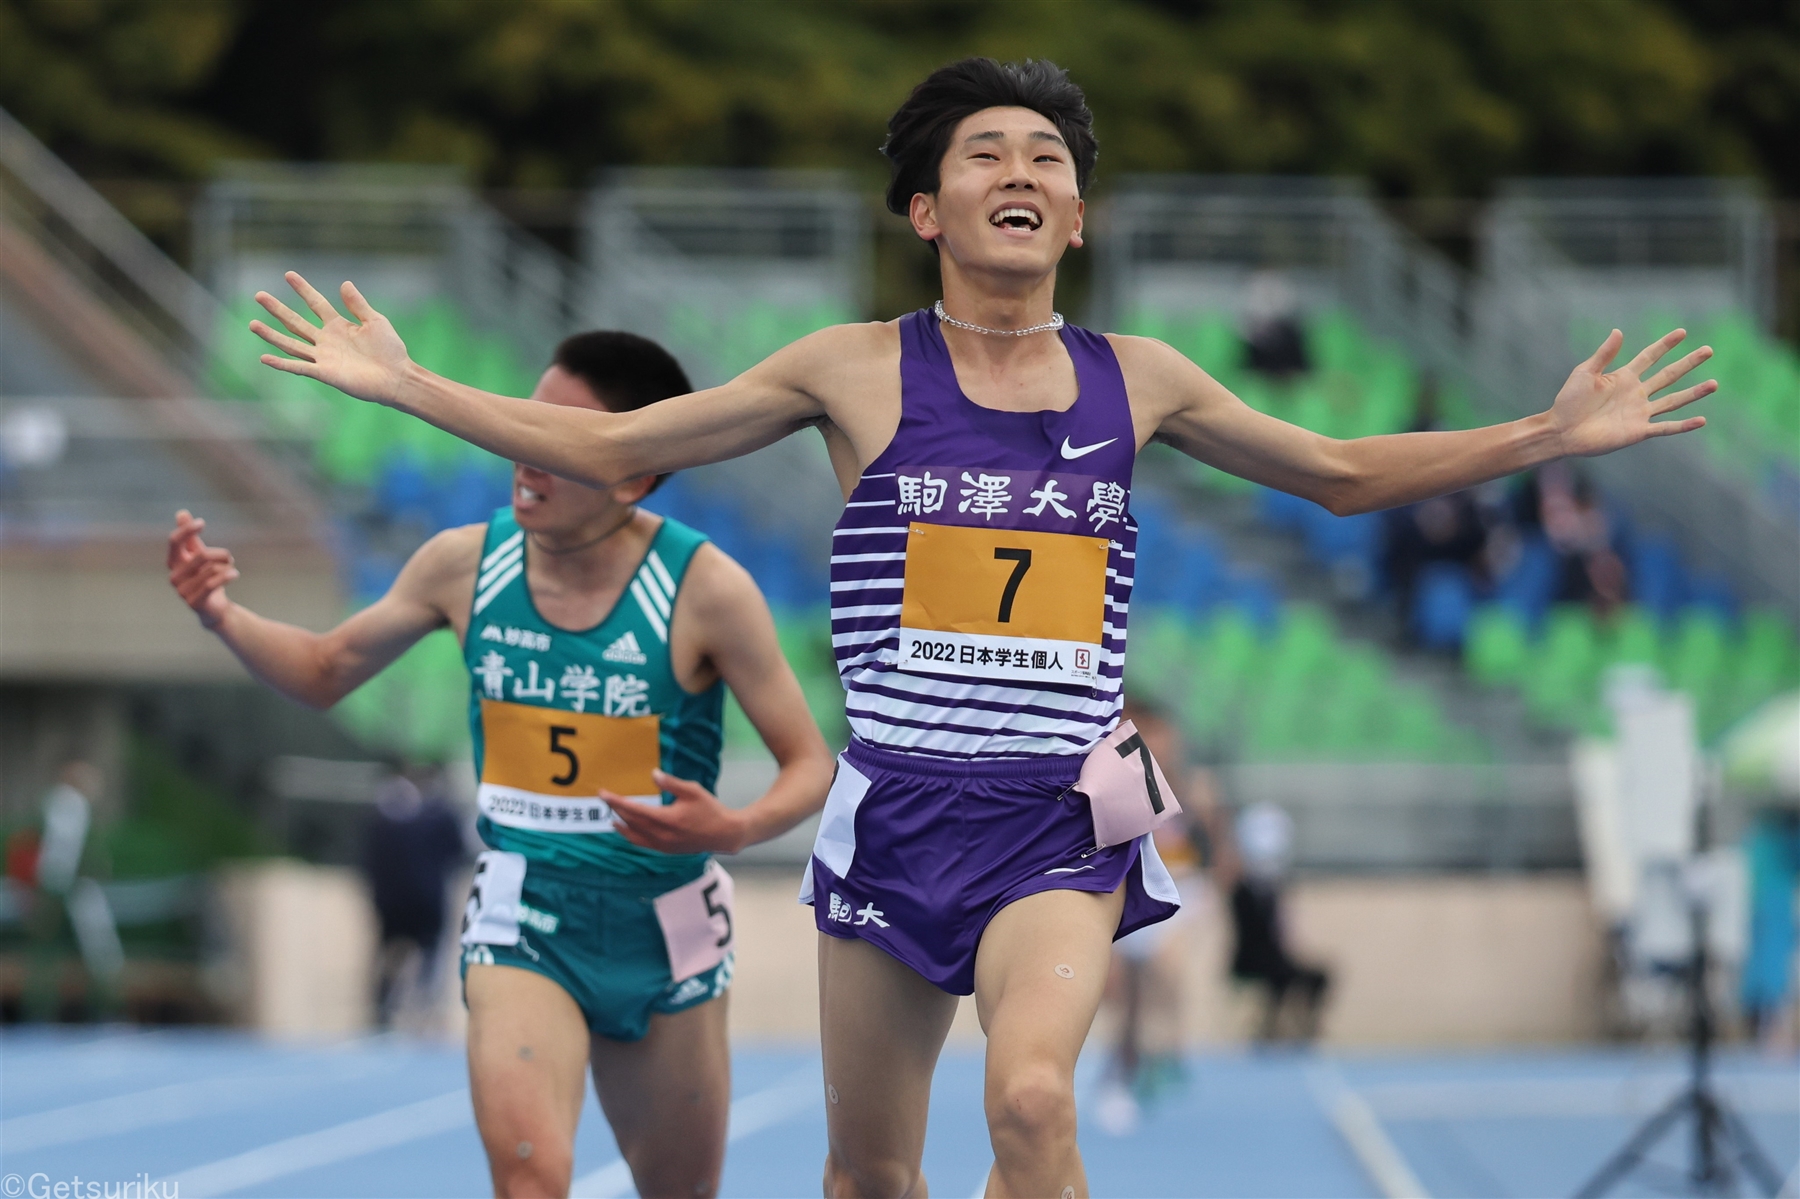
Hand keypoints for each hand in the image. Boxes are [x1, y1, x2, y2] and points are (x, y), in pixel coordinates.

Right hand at [167, 509, 236, 628]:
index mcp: (173, 562)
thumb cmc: (205, 577)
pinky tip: (235, 574)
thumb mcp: (199, 555)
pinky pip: (211, 584)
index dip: (186, 530)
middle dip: (221, 555)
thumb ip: (190, 536)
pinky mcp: (193, 602)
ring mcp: (181, 591)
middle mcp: (174, 576)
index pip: (174, 542)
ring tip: (230, 571)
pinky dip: (226, 576)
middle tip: (229, 558)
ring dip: (226, 568)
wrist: (214, 608)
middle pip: (201, 556)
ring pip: (210, 570)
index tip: (202, 523)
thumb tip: (181, 513)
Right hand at [249, 272, 412, 404]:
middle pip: (296, 322)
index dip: (303, 289)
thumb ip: (358, 305)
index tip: (288, 274)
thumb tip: (345, 283)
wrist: (397, 377)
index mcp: (339, 326)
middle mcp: (327, 341)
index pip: (316, 303)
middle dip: (278, 309)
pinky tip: (264, 357)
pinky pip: (299, 367)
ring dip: (272, 335)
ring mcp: (324, 357)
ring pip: (291, 344)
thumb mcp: (375, 321)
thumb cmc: (390, 351)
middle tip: (259, 294)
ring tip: (252, 324)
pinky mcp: (325, 373)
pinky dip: (282, 363)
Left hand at [608, 770, 749, 855]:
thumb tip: (653, 774)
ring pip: (634, 836)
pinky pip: (642, 843)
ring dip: (621, 824)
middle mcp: (661, 835)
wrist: (724, 834)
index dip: (617, 801)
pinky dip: (630, 835)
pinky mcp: (666, 850)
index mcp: (667, 819)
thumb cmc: (710, 809)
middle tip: (604, 799)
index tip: (603, 793)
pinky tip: (625, 828)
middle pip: (631, 822)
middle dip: (616, 810)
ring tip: (611, 814)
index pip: (635, 810)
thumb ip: (671, 783)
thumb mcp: (693, 791)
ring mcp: (663, 845)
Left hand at [1548, 328, 1714, 457]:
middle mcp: (1636, 394)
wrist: (1561, 430)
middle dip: (1688, 363)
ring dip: (1693, 393)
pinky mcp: (1638, 431)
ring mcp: (1639, 413)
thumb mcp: (1585, 373)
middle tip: (1708, 350)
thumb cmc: (1568, 401)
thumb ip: (1604, 354)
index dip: (1665, 345)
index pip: (1650, 357)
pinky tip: (1701, 420)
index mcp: (1623, 377)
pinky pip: (1665, 428)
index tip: (1682, 332)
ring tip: (1714, 383)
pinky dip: (1683, 425)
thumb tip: (1618, 331)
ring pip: (1673, 400)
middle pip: (1668, 375)